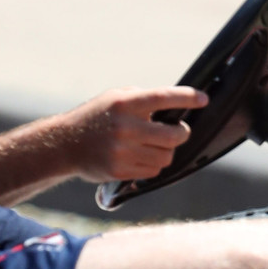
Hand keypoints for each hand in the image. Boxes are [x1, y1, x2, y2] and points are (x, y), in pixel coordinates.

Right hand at [60, 87, 209, 183]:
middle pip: (174, 135)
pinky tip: (140, 156)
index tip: (203, 99)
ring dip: (166, 151)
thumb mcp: (115, 98)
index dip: (187, 98)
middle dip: (182, 133)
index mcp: (125, 104)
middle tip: (178, 131)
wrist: (64, 144)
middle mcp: (125, 127)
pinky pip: (153, 170)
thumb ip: (143, 99)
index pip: (164, 98)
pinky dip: (153, 164)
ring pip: (166, 156)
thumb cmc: (97, 116)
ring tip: (153, 144)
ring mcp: (122, 151)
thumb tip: (178, 104)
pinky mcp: (119, 171)